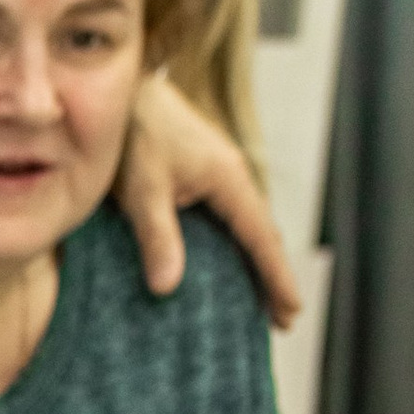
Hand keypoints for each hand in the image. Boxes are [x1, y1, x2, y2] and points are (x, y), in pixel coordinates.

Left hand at [116, 69, 299, 330]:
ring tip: (256, 304)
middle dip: (270, 277)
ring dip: (251, 264)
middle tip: (280, 320)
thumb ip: (157, 236)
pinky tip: (222, 269)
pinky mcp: (197, 176)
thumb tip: (168, 288)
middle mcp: (230, 176)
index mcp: (228, 178)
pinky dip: (230, 247)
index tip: (291, 312)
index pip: (261, 237)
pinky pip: (223, 220)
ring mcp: (215, 175)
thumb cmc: (132, 135)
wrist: (122, 93)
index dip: (276, 277)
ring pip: (242, 228)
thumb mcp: (141, 190)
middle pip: (259, 235)